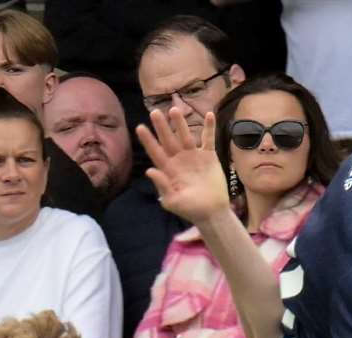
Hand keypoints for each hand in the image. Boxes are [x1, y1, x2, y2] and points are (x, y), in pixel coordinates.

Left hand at [137, 106, 229, 224]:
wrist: (212, 212)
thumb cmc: (190, 210)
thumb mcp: (172, 201)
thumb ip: (161, 186)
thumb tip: (149, 170)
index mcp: (168, 169)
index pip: (155, 152)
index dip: (148, 140)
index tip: (140, 127)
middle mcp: (179, 159)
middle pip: (168, 140)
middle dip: (161, 127)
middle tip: (154, 113)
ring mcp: (194, 156)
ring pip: (185, 136)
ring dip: (180, 123)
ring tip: (174, 110)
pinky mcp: (209, 156)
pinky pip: (209, 139)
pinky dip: (209, 128)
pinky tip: (209, 114)